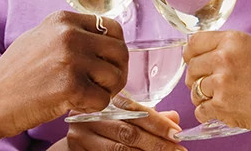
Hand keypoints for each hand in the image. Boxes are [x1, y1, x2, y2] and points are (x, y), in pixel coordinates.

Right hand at [0, 11, 129, 138]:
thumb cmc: (12, 76)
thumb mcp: (39, 39)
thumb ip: (69, 35)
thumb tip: (103, 39)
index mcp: (62, 20)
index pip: (112, 27)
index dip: (114, 50)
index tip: (105, 64)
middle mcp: (69, 34)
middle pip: (120, 51)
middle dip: (116, 72)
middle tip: (102, 87)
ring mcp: (70, 59)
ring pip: (115, 76)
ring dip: (104, 92)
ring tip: (82, 97)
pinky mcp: (71, 86)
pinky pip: (103, 99)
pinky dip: (92, 108)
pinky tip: (73, 105)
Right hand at [64, 97, 185, 150]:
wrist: (71, 145)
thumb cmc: (102, 130)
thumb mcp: (124, 120)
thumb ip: (148, 119)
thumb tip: (175, 119)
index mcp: (104, 103)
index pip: (134, 111)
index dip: (158, 123)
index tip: (178, 133)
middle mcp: (89, 118)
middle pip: (128, 132)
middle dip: (157, 143)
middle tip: (178, 150)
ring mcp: (80, 138)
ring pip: (120, 149)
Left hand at [182, 30, 250, 139]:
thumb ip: (232, 47)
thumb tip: (209, 51)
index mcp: (234, 40)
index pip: (194, 42)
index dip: (192, 53)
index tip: (194, 60)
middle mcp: (224, 58)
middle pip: (191, 67)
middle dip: (197, 76)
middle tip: (211, 84)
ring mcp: (221, 83)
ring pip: (194, 89)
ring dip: (203, 96)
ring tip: (220, 98)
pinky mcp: (222, 106)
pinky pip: (200, 110)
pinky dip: (208, 113)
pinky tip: (221, 111)